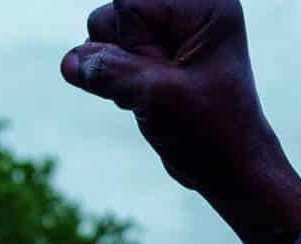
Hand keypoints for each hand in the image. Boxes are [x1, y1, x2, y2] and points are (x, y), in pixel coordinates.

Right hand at [61, 1, 300, 243]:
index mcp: (203, 8)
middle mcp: (186, 14)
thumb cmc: (211, 133)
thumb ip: (106, 71)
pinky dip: (114, 82)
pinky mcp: (151, 58)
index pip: (129, 3)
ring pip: (102, 36)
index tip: (171, 72)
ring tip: (156, 97)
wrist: (231, 171)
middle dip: (124, 57)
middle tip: (165, 87)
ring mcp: (166, 36)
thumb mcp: (157, 96)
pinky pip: (105, 57)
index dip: (137, 44)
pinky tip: (144, 101)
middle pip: (112, 15)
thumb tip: (69, 63)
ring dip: (117, 73)